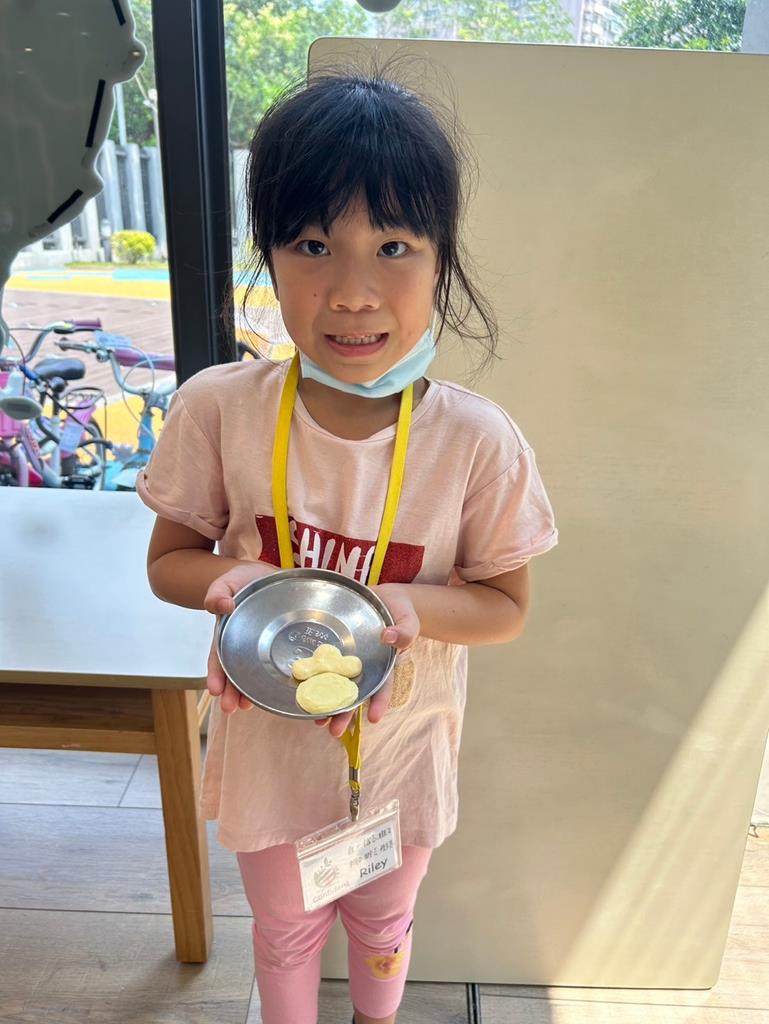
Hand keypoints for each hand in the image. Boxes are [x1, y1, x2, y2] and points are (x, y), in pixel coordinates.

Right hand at [204, 561, 276, 713]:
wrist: (267, 576)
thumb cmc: (244, 580)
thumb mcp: (227, 581)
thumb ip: (218, 592)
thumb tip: (221, 606)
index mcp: (229, 634)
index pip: (220, 656)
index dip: (216, 674)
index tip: (214, 690)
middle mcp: (245, 646)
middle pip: (237, 672)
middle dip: (233, 691)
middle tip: (230, 707)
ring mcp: (264, 648)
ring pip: (259, 673)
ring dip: (254, 692)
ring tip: (250, 707)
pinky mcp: (284, 646)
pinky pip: (284, 663)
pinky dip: (283, 679)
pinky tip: (287, 691)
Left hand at [315, 583, 419, 737]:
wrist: (383, 598)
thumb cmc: (400, 612)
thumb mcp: (409, 620)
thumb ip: (404, 631)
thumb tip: (388, 638)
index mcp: (384, 664)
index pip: (382, 686)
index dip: (378, 702)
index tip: (373, 719)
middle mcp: (364, 667)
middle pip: (354, 694)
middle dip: (345, 714)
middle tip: (334, 731)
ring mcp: (347, 659)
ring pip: (336, 685)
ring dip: (326, 704)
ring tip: (316, 721)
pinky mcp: (333, 650)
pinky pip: (323, 665)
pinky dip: (314, 680)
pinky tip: (303, 692)